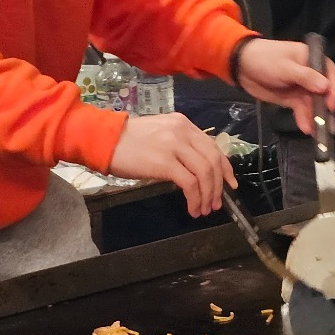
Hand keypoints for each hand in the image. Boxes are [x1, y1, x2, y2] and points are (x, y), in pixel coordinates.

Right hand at [109, 114, 235, 217]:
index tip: (229, 184)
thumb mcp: (159, 134)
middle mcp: (183, 132)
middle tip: (216, 203)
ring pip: (205, 174)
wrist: (104, 141)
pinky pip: (190, 184)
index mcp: (183, 124)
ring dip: (208, 196)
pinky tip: (192, 208)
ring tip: (205, 210)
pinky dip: (195, 199)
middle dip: (218, 186)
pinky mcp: (165, 163)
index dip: (225, 168)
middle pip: (213, 161)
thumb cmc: (127, 141)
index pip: (213, 146)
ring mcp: (174, 146)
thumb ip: (179, 144)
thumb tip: (195, 168)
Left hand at [231, 37, 334, 133]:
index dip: (334, 90)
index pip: (331, 75)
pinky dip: (305, 119)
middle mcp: (312, 75)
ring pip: (315, 104)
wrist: (242, 66)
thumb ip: (305, 77)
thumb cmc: (265, 59)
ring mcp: (303, 88)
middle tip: (328, 124)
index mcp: (313, 60)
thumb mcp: (285, 67)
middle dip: (327, 108)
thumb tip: (326, 87)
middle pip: (325, 92)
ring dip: (317, 118)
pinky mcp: (293, 99)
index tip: (332, 104)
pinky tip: (306, 128)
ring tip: (319, 132)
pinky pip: (303, 110)